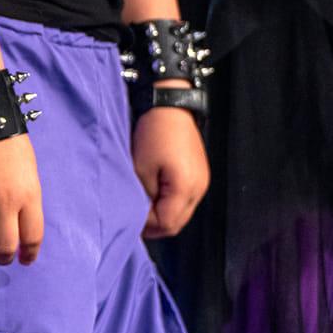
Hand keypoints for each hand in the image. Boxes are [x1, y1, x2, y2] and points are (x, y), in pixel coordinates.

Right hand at [0, 135, 43, 269]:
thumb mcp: (29, 173)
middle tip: (0, 259)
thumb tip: (17, 225)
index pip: (32, 237)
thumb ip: (25, 200)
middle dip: (3, 259)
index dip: (29, 254)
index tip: (25, 261)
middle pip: (5, 245)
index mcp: (29, 196)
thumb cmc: (11, 146)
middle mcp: (5, 203)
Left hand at [132, 105, 208, 238]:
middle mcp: (199, 188)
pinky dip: (171, 203)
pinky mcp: (199, 174)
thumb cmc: (154, 133)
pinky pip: (186, 199)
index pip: (167, 223)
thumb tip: (144, 214)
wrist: (170, 106)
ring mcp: (202, 181)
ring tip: (144, 207)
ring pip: (182, 213)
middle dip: (156, 225)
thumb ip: (144, 196)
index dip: (147, 225)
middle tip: (135, 220)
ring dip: (164, 215)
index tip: (130, 219)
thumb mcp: (141, 168)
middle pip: (178, 223)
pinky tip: (155, 195)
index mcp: (185, 187)